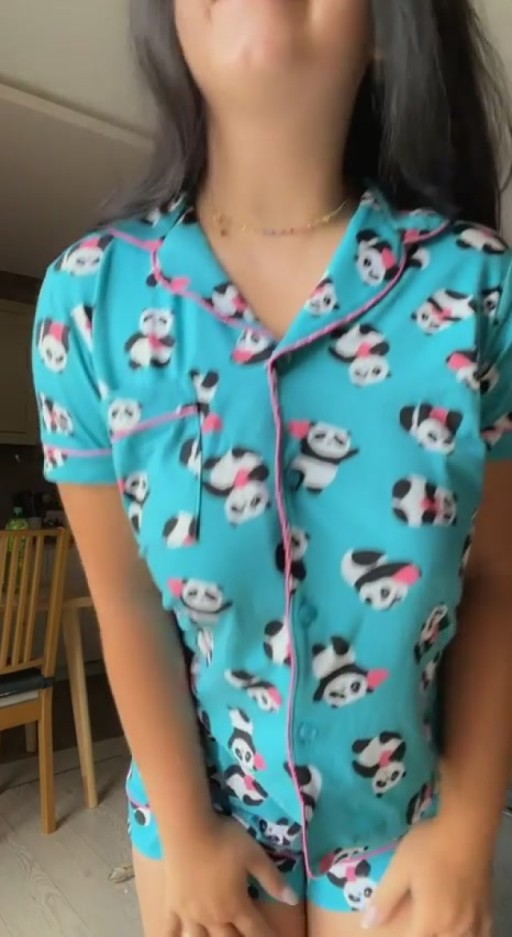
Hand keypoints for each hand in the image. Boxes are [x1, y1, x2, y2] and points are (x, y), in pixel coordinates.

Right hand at [162, 813, 298, 936]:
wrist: (188, 828)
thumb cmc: (224, 839)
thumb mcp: (254, 855)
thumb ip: (273, 879)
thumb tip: (293, 900)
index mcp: (236, 906)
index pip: (255, 929)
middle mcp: (213, 916)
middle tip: (246, 936)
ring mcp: (190, 913)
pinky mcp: (172, 904)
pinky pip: (171, 929)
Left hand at [363, 817, 492, 935]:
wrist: (468, 828)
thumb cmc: (429, 846)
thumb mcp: (400, 868)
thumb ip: (385, 898)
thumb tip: (368, 924)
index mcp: (430, 920)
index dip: (403, 934)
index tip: (399, 923)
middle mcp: (454, 927)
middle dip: (424, 932)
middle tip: (417, 919)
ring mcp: (474, 920)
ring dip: (446, 934)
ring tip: (436, 922)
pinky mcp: (487, 908)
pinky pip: (482, 934)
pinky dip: (471, 934)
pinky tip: (463, 926)